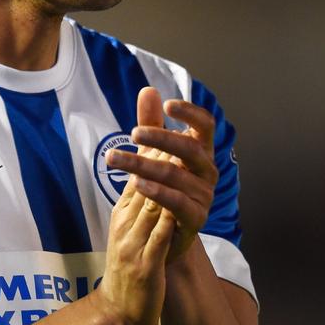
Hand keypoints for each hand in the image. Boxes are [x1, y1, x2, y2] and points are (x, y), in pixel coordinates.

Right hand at [94, 130, 178, 324]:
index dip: (155, 150)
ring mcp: (133, 243)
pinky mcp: (144, 266)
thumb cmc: (131, 261)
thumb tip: (151, 161)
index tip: (172, 127)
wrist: (119, 307)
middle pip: (142, 183)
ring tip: (181, 163)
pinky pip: (156, 240)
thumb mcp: (133, 224)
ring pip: (149, 208)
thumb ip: (142, 191)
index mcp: (124, 210)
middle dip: (159, 159)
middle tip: (177, 135)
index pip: (139, 173)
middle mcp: (126, 222)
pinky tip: (179, 208)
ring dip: (164, 184)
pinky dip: (166, 222)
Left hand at [107, 87, 217, 262]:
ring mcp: (204, 196)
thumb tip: (148, 90)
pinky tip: (136, 184)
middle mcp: (207, 172)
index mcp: (201, 152)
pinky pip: (178, 202)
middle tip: (133, 133)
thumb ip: (152, 123)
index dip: (191, 112)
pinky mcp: (196, 218)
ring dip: (144, 166)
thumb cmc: (163, 187)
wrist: (165, 234)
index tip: (168, 104)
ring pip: (176, 175)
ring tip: (117, 159)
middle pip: (190, 149)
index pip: (205, 126)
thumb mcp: (154, 153)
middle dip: (161, 138)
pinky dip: (157, 192)